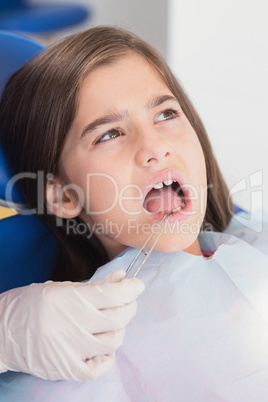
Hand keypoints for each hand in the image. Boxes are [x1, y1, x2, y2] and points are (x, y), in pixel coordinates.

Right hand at [0, 270, 144, 380]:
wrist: (0, 334)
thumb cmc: (29, 305)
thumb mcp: (60, 287)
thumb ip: (93, 286)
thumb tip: (122, 279)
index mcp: (67, 298)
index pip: (113, 294)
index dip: (131, 288)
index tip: (137, 285)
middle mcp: (70, 323)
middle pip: (118, 317)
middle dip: (129, 306)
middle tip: (126, 301)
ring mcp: (68, 349)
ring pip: (113, 340)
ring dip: (118, 329)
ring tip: (111, 323)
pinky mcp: (65, 369)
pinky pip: (99, 367)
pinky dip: (107, 356)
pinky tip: (102, 347)